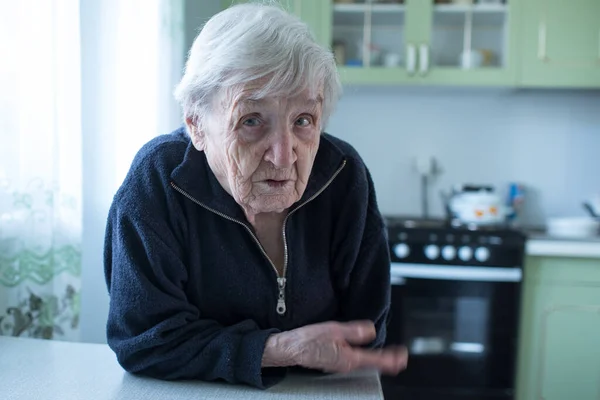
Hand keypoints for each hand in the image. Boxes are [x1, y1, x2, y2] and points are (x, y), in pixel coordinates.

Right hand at [262, 320, 407, 374]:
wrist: (290, 348)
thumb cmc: (308, 340)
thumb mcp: (334, 329)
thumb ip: (354, 331)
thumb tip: (370, 330)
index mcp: (349, 358)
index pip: (377, 360)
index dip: (392, 359)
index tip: (403, 356)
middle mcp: (347, 365)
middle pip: (373, 365)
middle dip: (389, 362)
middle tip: (401, 357)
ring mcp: (341, 365)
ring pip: (365, 364)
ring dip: (379, 361)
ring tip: (390, 357)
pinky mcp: (336, 362)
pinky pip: (356, 362)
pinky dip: (367, 359)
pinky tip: (368, 354)